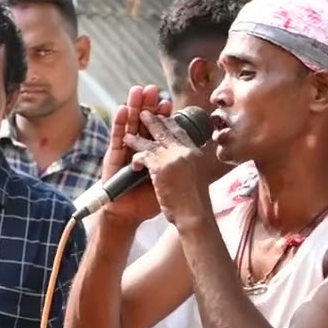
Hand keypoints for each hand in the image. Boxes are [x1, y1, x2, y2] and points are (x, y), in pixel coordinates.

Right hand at [97, 85, 171, 225]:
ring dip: (134, 107)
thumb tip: (194, 153)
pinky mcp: (113, 156)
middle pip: (144, 121)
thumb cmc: (149, 200)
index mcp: (154, 151)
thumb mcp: (168, 179)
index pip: (159, 129)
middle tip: (153, 89)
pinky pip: (117, 137)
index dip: (163, 115)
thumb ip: (176, 165)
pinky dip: (119, 123)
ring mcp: (125, 150)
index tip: (168, 102)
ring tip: (137, 91)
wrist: (130, 214)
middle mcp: (138, 147)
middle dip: (148, 105)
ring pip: (130, 124)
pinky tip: (122, 109)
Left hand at [124, 107, 210, 227]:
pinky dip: (137, 154)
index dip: (170, 123)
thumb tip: (186, 164)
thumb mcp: (196, 178)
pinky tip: (130, 153)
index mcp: (195, 153)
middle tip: (145, 111)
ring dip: (140, 133)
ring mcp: (174, 157)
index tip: (163, 117)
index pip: (181, 132)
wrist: (195, 216)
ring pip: (153, 140)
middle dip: (155, 120)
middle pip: (167, 130)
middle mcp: (186, 151)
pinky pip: (145, 154)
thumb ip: (190, 166)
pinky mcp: (161, 167)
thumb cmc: (196, 203)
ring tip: (130, 128)